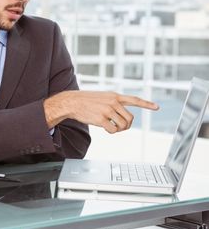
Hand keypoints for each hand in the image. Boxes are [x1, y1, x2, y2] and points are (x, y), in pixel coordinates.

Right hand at [44, 91, 158, 133]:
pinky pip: (113, 130)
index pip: (134, 99)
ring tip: (111, 127)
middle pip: (130, 119)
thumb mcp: (103, 97)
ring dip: (119, 129)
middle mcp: (113, 102)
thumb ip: (114, 103)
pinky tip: (105, 128)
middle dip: (127, 126)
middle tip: (120, 127)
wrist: (72, 102)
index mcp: (115, 96)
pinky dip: (111, 132)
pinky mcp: (101, 119)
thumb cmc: (87, 101)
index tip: (157, 107)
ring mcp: (107, 110)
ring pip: (123, 126)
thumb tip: (124, 118)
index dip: (146, 104)